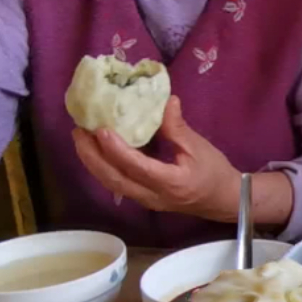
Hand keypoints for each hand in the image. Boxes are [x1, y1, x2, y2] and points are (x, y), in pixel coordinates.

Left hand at [73, 96, 242, 221]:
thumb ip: (178, 127)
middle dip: (92, 156)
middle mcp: (152, 196)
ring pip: (111, 184)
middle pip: (114, 179)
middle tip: (78, 131)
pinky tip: (95, 151)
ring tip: (81, 139)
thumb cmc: (214, 172)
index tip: (101, 130)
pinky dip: (102, 167)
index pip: (137, 167)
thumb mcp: (199, 148)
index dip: (117, 149)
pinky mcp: (143, 198)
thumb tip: (165, 101)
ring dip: (92, 162)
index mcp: (170, 182)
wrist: (223, 200)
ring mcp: (145, 200)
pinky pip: (117, 184)